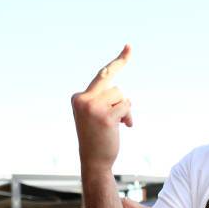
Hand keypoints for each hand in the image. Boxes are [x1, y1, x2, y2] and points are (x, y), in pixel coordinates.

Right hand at [71, 45, 132, 170]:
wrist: (94, 161)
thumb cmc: (98, 138)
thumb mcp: (96, 116)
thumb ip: (103, 101)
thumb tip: (122, 95)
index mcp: (78, 97)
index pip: (102, 76)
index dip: (118, 62)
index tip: (130, 47)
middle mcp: (83, 99)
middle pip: (112, 81)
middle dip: (121, 69)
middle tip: (129, 48)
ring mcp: (93, 107)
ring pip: (121, 96)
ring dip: (124, 110)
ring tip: (118, 124)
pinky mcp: (105, 116)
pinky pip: (125, 107)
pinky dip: (127, 117)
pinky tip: (122, 128)